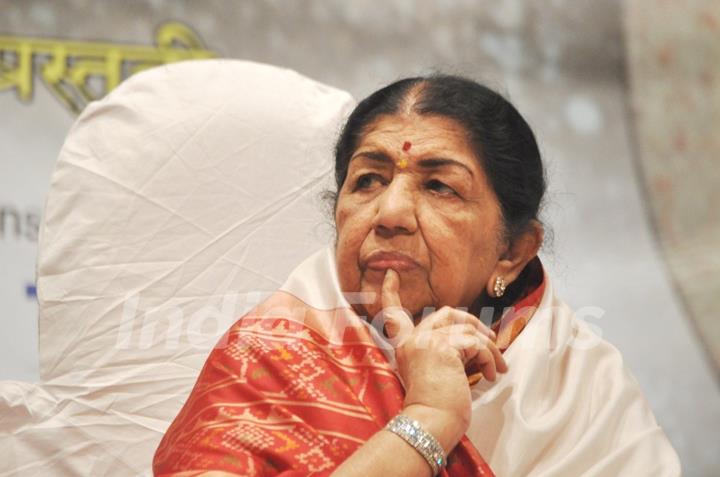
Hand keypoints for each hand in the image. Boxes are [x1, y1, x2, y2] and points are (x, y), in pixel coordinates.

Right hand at [381, 269, 507, 446]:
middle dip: (472, 322)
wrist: (430, 425)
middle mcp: (412, 341)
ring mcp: (426, 342)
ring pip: (468, 330)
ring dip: (489, 348)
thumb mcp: (434, 375)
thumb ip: (443, 354)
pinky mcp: (443, 348)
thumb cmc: (435, 410)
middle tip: (490, 337)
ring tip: (497, 367)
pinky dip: (490, 358)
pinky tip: (491, 374)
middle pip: (445, 312)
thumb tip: (472, 344)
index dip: (390, 291)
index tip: (391, 274)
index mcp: (405, 348)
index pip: (394, 313)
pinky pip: (477, 344)